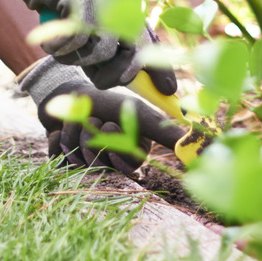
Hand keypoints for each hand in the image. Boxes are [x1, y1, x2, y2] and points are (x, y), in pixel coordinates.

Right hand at [0, 0, 167, 88]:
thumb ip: (107, 40)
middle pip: (134, 52)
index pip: (150, 41)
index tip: (168, 90)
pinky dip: (60, 50)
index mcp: (126, 3)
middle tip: (98, 80)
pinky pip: (77, 43)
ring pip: (103, 51)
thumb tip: (129, 76)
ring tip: (61, 51)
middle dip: (116, 75)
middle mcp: (120, 0)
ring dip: (78, 60)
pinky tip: (50, 44)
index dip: (160, 68)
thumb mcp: (89, 16)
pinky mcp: (81, 0)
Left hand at [18, 58, 184, 176]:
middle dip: (94, 136)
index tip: (112, 126)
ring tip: (76, 121)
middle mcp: (109, 163)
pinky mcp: (62, 162)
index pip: (127, 166)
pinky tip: (59, 129)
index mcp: (129, 154)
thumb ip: (165, 132)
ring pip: (78, 161)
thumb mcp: (139, 115)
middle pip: (101, 164)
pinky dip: (57, 138)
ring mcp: (85, 164)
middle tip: (93, 120)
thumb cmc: (108, 103)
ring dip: (74, 133)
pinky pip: (57, 158)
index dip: (117, 148)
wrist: (71, 94)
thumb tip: (204, 149)